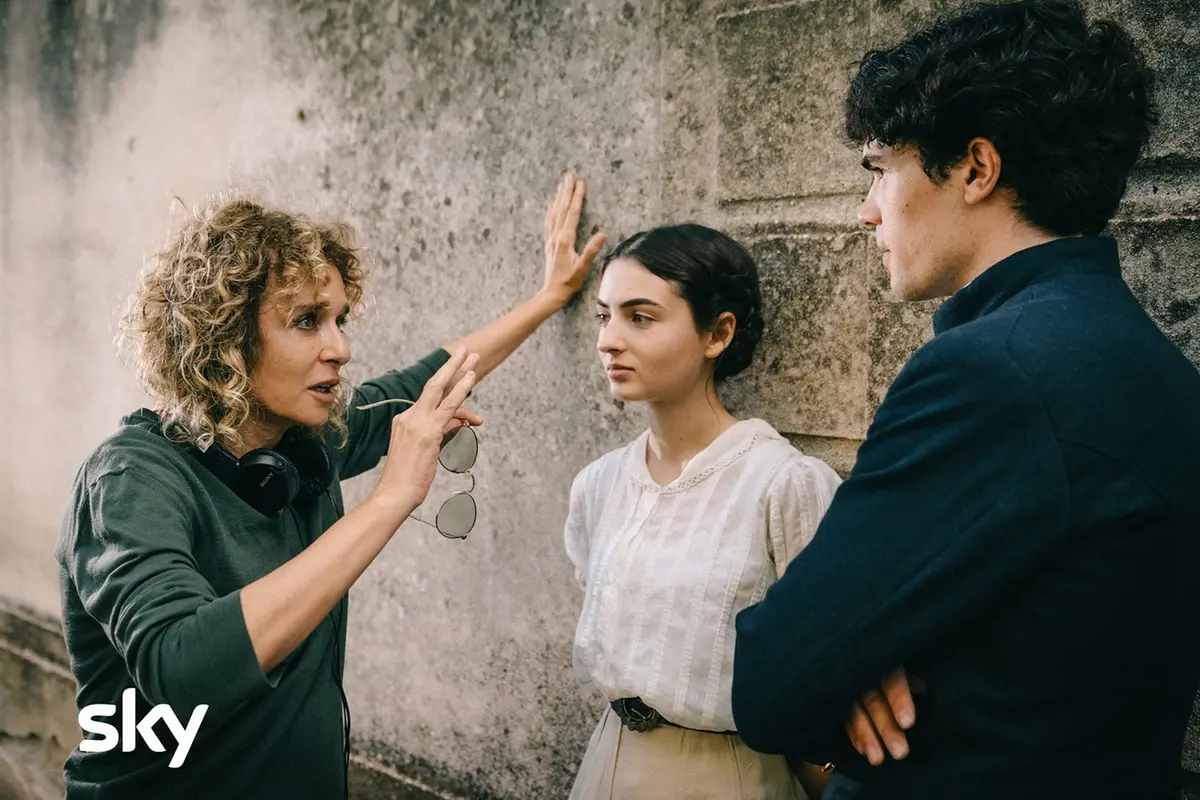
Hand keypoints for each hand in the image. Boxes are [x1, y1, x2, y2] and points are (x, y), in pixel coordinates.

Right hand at [372, 348, 479, 514]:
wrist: (394, 494)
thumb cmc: (407, 479)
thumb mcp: (427, 452)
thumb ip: (442, 435)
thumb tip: (458, 424)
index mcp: (404, 421)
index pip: (431, 401)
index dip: (453, 394)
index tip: (468, 387)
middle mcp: (408, 417)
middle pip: (433, 385)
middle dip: (451, 366)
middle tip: (467, 351)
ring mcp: (417, 423)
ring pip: (441, 390)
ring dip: (459, 371)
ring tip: (474, 357)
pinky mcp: (428, 431)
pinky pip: (448, 406)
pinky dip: (461, 390)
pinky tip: (471, 378)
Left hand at [542, 173, 606, 305]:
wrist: (552, 292)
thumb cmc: (569, 282)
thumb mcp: (582, 268)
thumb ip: (591, 251)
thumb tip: (602, 235)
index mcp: (565, 240)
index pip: (572, 214)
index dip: (577, 197)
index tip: (581, 183)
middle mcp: (556, 236)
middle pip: (562, 209)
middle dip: (567, 191)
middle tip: (570, 175)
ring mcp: (551, 239)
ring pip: (554, 213)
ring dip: (559, 197)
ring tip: (562, 184)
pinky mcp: (549, 244)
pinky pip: (549, 222)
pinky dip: (551, 210)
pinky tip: (551, 204)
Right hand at [845, 667, 926, 765]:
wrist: (843, 640)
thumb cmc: (882, 658)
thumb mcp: (896, 660)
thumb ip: (908, 676)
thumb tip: (921, 688)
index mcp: (880, 659)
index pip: (891, 679)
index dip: (899, 700)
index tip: (908, 723)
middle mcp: (861, 671)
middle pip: (873, 700)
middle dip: (886, 727)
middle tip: (900, 752)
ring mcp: (846, 684)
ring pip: (855, 711)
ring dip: (866, 736)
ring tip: (877, 760)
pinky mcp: (837, 697)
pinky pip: (843, 716)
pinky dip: (853, 733)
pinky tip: (861, 750)